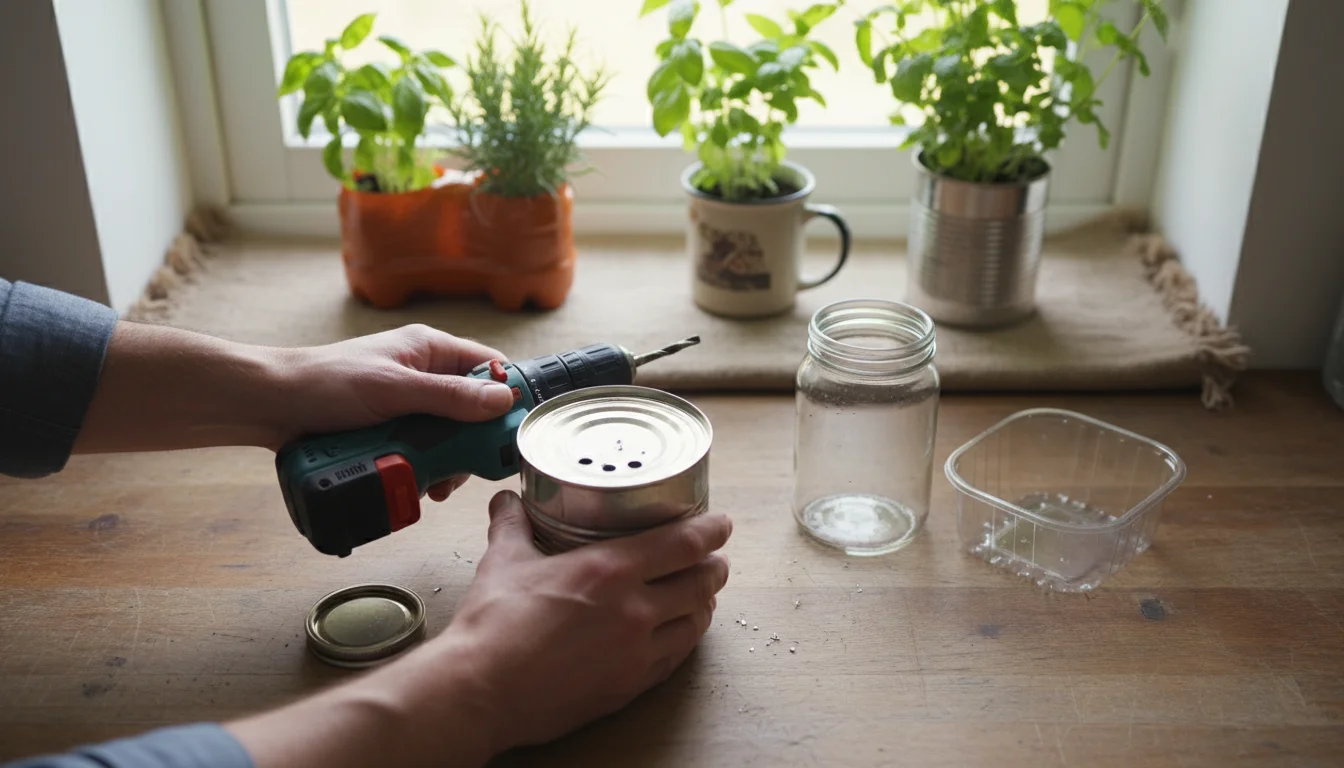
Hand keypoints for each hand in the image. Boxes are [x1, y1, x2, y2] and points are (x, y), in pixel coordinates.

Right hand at [226, 492, 731, 767]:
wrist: (472, 692)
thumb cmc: (485, 622)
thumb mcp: (502, 563)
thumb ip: (513, 525)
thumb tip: (506, 495)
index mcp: (606, 571)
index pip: (680, 542)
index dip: (709, 529)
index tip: (721, 518)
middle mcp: (630, 610)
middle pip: (698, 583)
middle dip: (712, 566)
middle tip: (713, 554)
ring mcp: (630, 655)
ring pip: (691, 622)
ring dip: (702, 603)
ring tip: (703, 590)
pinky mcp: (620, 688)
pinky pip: (670, 659)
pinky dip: (681, 639)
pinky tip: (678, 633)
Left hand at [267, 324, 514, 499]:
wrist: (270, 406)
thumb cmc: (326, 384)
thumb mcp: (395, 391)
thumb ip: (449, 396)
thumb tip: (502, 400)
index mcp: (429, 349)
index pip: (487, 366)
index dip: (505, 395)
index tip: (509, 430)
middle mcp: (422, 373)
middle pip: (471, 408)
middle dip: (473, 441)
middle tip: (467, 468)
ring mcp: (406, 404)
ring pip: (448, 434)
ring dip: (449, 460)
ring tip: (438, 483)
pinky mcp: (389, 430)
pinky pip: (423, 449)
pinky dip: (426, 467)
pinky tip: (421, 483)